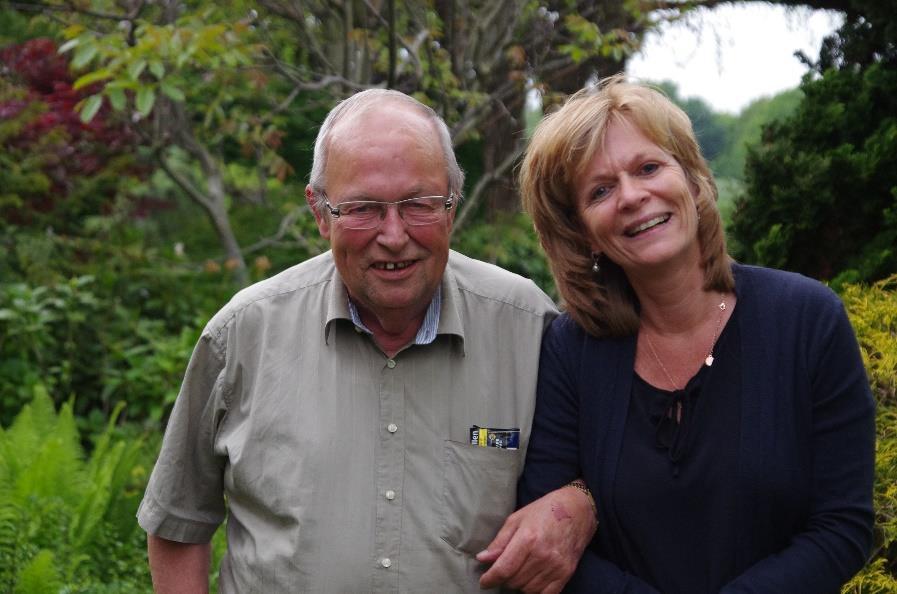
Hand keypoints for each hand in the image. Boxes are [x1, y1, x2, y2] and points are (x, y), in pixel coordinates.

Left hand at [477, 485, 597, 592]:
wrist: (577, 510)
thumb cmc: (544, 511)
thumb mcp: (517, 519)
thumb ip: (500, 541)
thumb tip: (482, 559)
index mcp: (528, 538)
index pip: (504, 569)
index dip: (490, 579)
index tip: (484, 582)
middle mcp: (543, 555)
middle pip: (514, 581)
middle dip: (504, 578)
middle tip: (504, 569)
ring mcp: (556, 566)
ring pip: (528, 589)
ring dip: (519, 584)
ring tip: (519, 571)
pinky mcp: (566, 573)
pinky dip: (535, 591)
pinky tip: (530, 581)